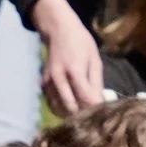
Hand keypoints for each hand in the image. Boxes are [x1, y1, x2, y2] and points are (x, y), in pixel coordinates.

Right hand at [31, 0, 101, 114]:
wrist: (59, 31)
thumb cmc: (81, 43)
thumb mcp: (94, 60)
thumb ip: (96, 83)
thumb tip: (99, 104)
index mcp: (74, 71)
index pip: (85, 99)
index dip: (95, 108)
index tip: (102, 111)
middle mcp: (59, 79)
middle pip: (71, 108)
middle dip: (83, 114)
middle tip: (93, 115)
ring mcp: (48, 83)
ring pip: (60, 109)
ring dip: (71, 113)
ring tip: (82, 110)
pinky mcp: (43, 85)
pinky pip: (52, 104)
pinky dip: (62, 108)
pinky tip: (71, 105)